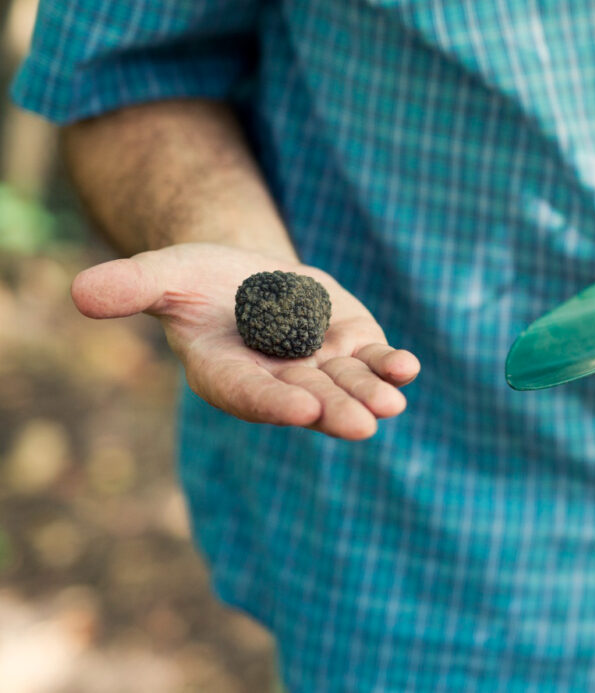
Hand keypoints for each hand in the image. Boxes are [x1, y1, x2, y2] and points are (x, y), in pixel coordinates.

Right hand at [71, 243, 419, 438]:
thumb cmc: (198, 280)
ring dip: (370, 394)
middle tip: (362, 425)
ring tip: (392, 404)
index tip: (302, 406)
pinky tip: (408, 367)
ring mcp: (319, 367)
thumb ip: (132, 288)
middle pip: (308, 398)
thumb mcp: (165, 275)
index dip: (274, 400)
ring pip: (347, 385)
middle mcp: (277, 381)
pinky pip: (374, 361)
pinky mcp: (351, 348)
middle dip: (334, 410)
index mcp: (228, 375)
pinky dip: (392, 365)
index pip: (250, 394)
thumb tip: (80, 292)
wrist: (245, 276)